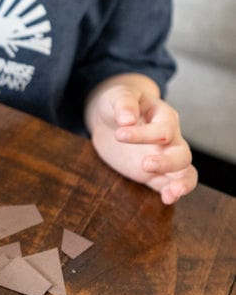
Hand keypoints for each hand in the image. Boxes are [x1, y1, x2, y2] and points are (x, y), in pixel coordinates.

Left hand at [86, 77, 196, 204]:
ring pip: (185, 172)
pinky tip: (166, 199)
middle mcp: (170, 139)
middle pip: (182, 154)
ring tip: (170, 194)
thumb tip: (126, 119)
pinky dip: (172, 193)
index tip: (119, 134)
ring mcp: (163, 158)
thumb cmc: (118, 104)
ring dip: (181, 183)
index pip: (163, 129)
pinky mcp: (154, 174)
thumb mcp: (118, 95)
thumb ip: (124, 103)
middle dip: (167, 162)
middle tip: (144, 164)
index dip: (143, 134)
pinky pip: (169, 184)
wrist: (111, 118)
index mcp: (164, 116)